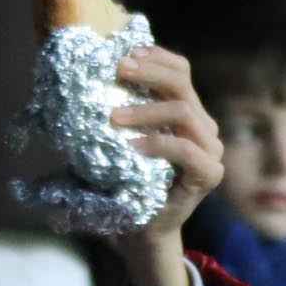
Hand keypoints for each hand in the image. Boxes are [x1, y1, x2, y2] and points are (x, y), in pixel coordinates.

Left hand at [107, 45, 222, 285]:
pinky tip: (131, 146)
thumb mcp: (115, 141)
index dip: (154, 56)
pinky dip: (157, 144)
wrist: (138, 230)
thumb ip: (114, 112)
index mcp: (185, 111)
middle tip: (116, 71)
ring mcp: (210, 149)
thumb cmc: (122, 184)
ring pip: (184, 112)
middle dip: (147, 72)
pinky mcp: (208, 174)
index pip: (180, 70)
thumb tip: (76, 80)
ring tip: (113, 117)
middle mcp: (203, 125)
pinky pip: (186, 150)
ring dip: (145, 109)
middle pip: (182, 84)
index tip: (122, 54)